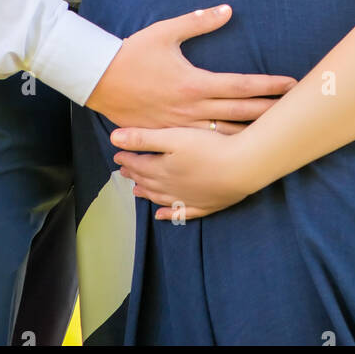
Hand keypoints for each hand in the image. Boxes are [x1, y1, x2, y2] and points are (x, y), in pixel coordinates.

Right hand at [84, 3, 296, 128]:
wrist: (98, 81)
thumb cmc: (132, 53)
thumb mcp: (164, 32)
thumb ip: (198, 21)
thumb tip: (227, 9)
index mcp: (194, 83)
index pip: (240, 86)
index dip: (268, 86)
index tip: (290, 84)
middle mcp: (191, 109)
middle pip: (240, 114)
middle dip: (270, 112)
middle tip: (297, 110)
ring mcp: (181, 127)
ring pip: (225, 135)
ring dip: (252, 133)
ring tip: (277, 133)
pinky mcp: (170, 136)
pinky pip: (203, 146)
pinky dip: (225, 147)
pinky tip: (240, 150)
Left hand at [111, 123, 253, 219]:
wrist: (241, 167)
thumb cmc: (209, 147)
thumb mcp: (173, 137)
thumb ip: (143, 138)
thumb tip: (113, 138)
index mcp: (161, 170)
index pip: (138, 165)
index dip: (126, 159)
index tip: (117, 154)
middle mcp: (171, 188)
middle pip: (147, 181)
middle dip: (134, 175)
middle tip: (124, 171)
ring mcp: (187, 199)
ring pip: (160, 198)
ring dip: (147, 194)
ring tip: (136, 191)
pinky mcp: (205, 205)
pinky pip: (181, 213)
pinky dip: (168, 215)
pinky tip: (161, 216)